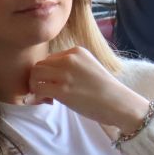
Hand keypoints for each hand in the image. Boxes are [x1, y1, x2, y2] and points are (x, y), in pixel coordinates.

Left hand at [27, 47, 150, 133]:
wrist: (118, 103)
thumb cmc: (106, 89)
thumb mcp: (89, 67)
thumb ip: (72, 66)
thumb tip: (51, 76)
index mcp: (76, 51)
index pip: (50, 58)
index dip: (49, 73)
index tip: (56, 85)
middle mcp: (69, 59)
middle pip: (39, 65)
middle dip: (39, 79)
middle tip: (47, 92)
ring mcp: (65, 74)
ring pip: (35, 75)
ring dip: (36, 87)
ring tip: (47, 97)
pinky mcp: (62, 90)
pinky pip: (37, 89)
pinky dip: (38, 97)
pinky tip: (49, 102)